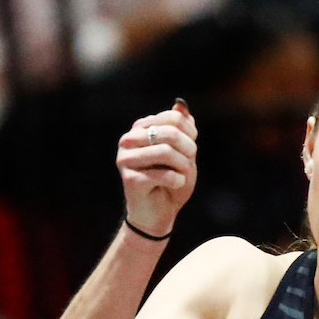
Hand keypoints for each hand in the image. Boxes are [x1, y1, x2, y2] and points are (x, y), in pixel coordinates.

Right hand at [116, 100, 197, 238]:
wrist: (158, 215)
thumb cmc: (171, 183)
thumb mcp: (183, 154)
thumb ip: (182, 130)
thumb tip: (181, 104)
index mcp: (141, 129)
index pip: (172, 117)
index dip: (190, 132)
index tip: (192, 148)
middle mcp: (129, 140)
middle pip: (169, 133)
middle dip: (188, 149)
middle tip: (190, 162)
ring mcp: (125, 159)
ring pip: (165, 152)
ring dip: (183, 165)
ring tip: (183, 175)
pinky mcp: (129, 179)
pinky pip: (162, 174)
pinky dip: (177, 180)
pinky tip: (175, 184)